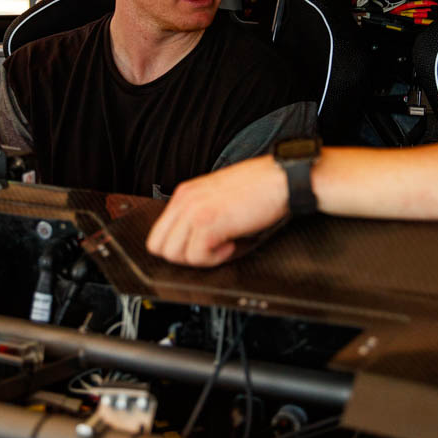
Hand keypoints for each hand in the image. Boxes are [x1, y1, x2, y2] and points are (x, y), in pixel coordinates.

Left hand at [146, 155, 288, 265]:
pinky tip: (231, 244)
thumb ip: (198, 213)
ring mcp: (194, 211)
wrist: (279, 179)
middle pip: (159, 246)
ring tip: (222, 245)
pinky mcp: (209, 223)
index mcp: (185, 193)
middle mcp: (185, 200)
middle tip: (210, 249)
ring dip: (199, 258)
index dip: (177, 247)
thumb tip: (190, 241)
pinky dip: (214, 258)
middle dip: (184, 256)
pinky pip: (196, 256)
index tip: (199, 245)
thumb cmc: (258, 188)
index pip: (158, 233)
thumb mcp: (217, 197)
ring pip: (174, 254)